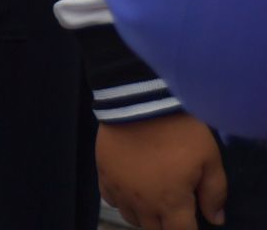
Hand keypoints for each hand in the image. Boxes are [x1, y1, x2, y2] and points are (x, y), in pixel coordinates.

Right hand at [98, 112, 226, 229]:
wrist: (139, 101)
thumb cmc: (179, 130)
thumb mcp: (210, 158)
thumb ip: (215, 192)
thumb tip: (215, 219)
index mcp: (172, 202)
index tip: (191, 220)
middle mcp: (143, 203)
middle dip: (167, 225)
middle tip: (176, 210)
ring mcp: (121, 189)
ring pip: (131, 218)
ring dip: (145, 216)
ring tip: (155, 202)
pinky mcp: (104, 174)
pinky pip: (111, 200)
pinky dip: (122, 201)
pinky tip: (131, 190)